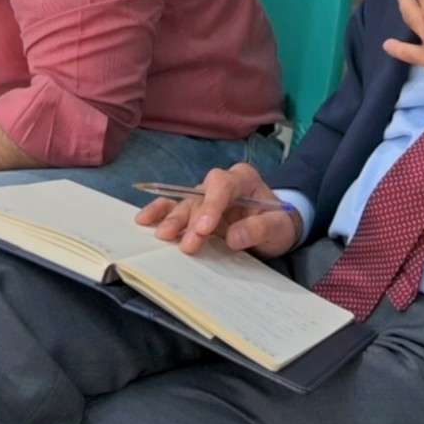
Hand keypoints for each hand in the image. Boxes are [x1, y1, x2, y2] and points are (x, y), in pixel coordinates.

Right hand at [135, 162, 300, 259]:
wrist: (274, 229)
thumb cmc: (278, 224)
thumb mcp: (279, 228)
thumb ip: (259, 229)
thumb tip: (233, 237)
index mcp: (242, 179)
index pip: (223, 185)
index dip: (211, 205)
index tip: (205, 229)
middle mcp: (220, 184)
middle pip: (199, 197)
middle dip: (191, 221)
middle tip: (186, 245)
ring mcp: (204, 197)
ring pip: (184, 204)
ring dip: (172, 220)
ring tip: (162, 235)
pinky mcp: (194, 211)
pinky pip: (173, 207)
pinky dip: (159, 213)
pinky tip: (144, 220)